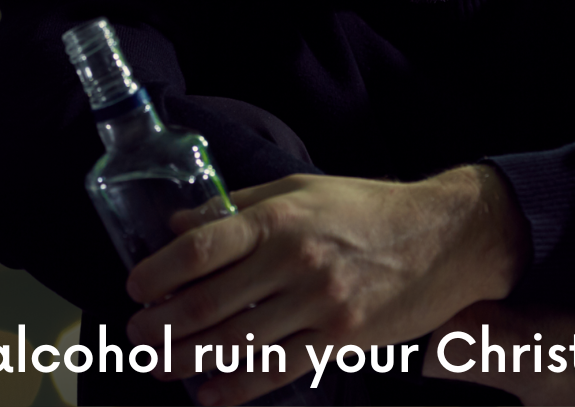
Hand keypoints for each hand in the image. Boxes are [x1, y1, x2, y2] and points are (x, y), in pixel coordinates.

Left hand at [125, 166, 528, 405]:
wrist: (440, 237)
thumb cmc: (365, 207)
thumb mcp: (299, 189)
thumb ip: (238, 205)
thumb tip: (177, 224)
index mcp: (280, 216)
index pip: (203, 246)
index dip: (160, 271)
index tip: (135, 285)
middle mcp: (295, 260)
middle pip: (210, 303)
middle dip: (162, 324)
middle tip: (134, 334)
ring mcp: (318, 304)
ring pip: (236, 343)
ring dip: (187, 359)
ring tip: (157, 363)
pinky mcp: (340, 340)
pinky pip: (276, 371)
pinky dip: (235, 388)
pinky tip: (208, 392)